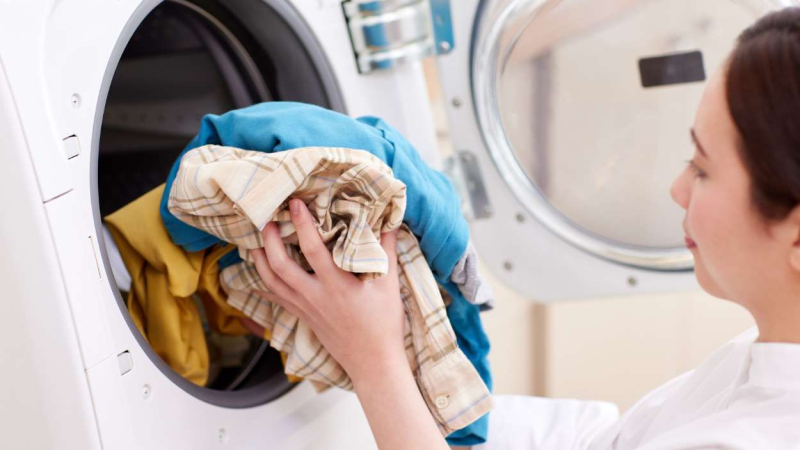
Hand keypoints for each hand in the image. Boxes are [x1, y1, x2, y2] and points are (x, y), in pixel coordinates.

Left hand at [249, 198, 406, 382]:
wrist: (373, 362)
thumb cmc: (384, 324)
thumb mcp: (389, 285)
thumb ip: (386, 250)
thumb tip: (389, 221)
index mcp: (337, 284)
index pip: (313, 248)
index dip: (302, 224)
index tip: (295, 204)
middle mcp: (315, 295)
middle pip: (280, 265)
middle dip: (269, 240)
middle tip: (266, 219)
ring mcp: (306, 308)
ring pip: (272, 282)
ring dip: (260, 260)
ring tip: (255, 240)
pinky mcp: (303, 317)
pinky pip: (276, 297)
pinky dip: (264, 283)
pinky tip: (257, 273)